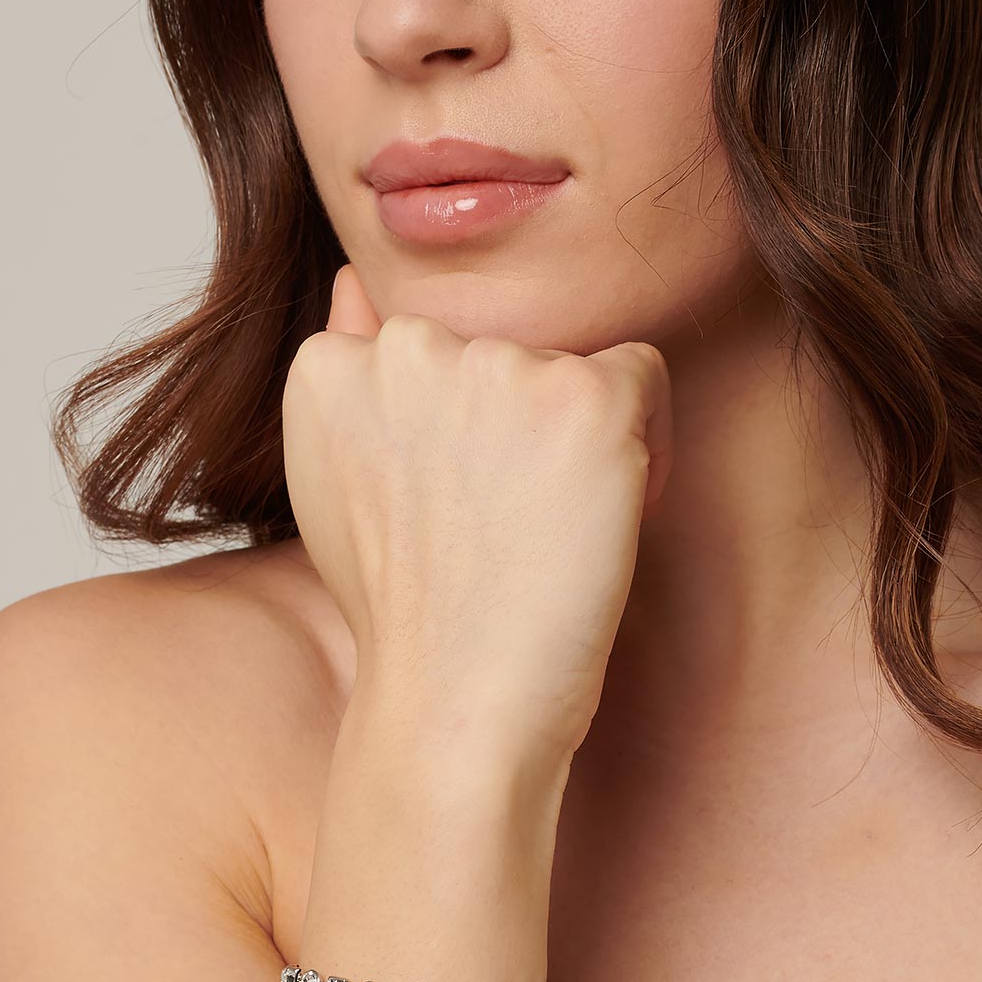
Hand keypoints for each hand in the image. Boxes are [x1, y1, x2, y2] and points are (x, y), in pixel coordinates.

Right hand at [281, 263, 672, 775]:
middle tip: (504, 521)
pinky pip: (643, 377)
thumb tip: (352, 279)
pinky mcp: (583, 399)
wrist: (458, 702)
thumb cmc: (409, 606)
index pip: (435, 349)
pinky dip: (646, 442)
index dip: (462, 428)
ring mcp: (498, 370)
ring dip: (577, 434)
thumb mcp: (343, 477)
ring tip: (542, 526)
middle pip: (506, 350)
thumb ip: (348, 365)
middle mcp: (409, 348)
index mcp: (335, 364)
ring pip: (574, 365)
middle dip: (517, 420)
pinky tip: (601, 513)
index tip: (457, 505)